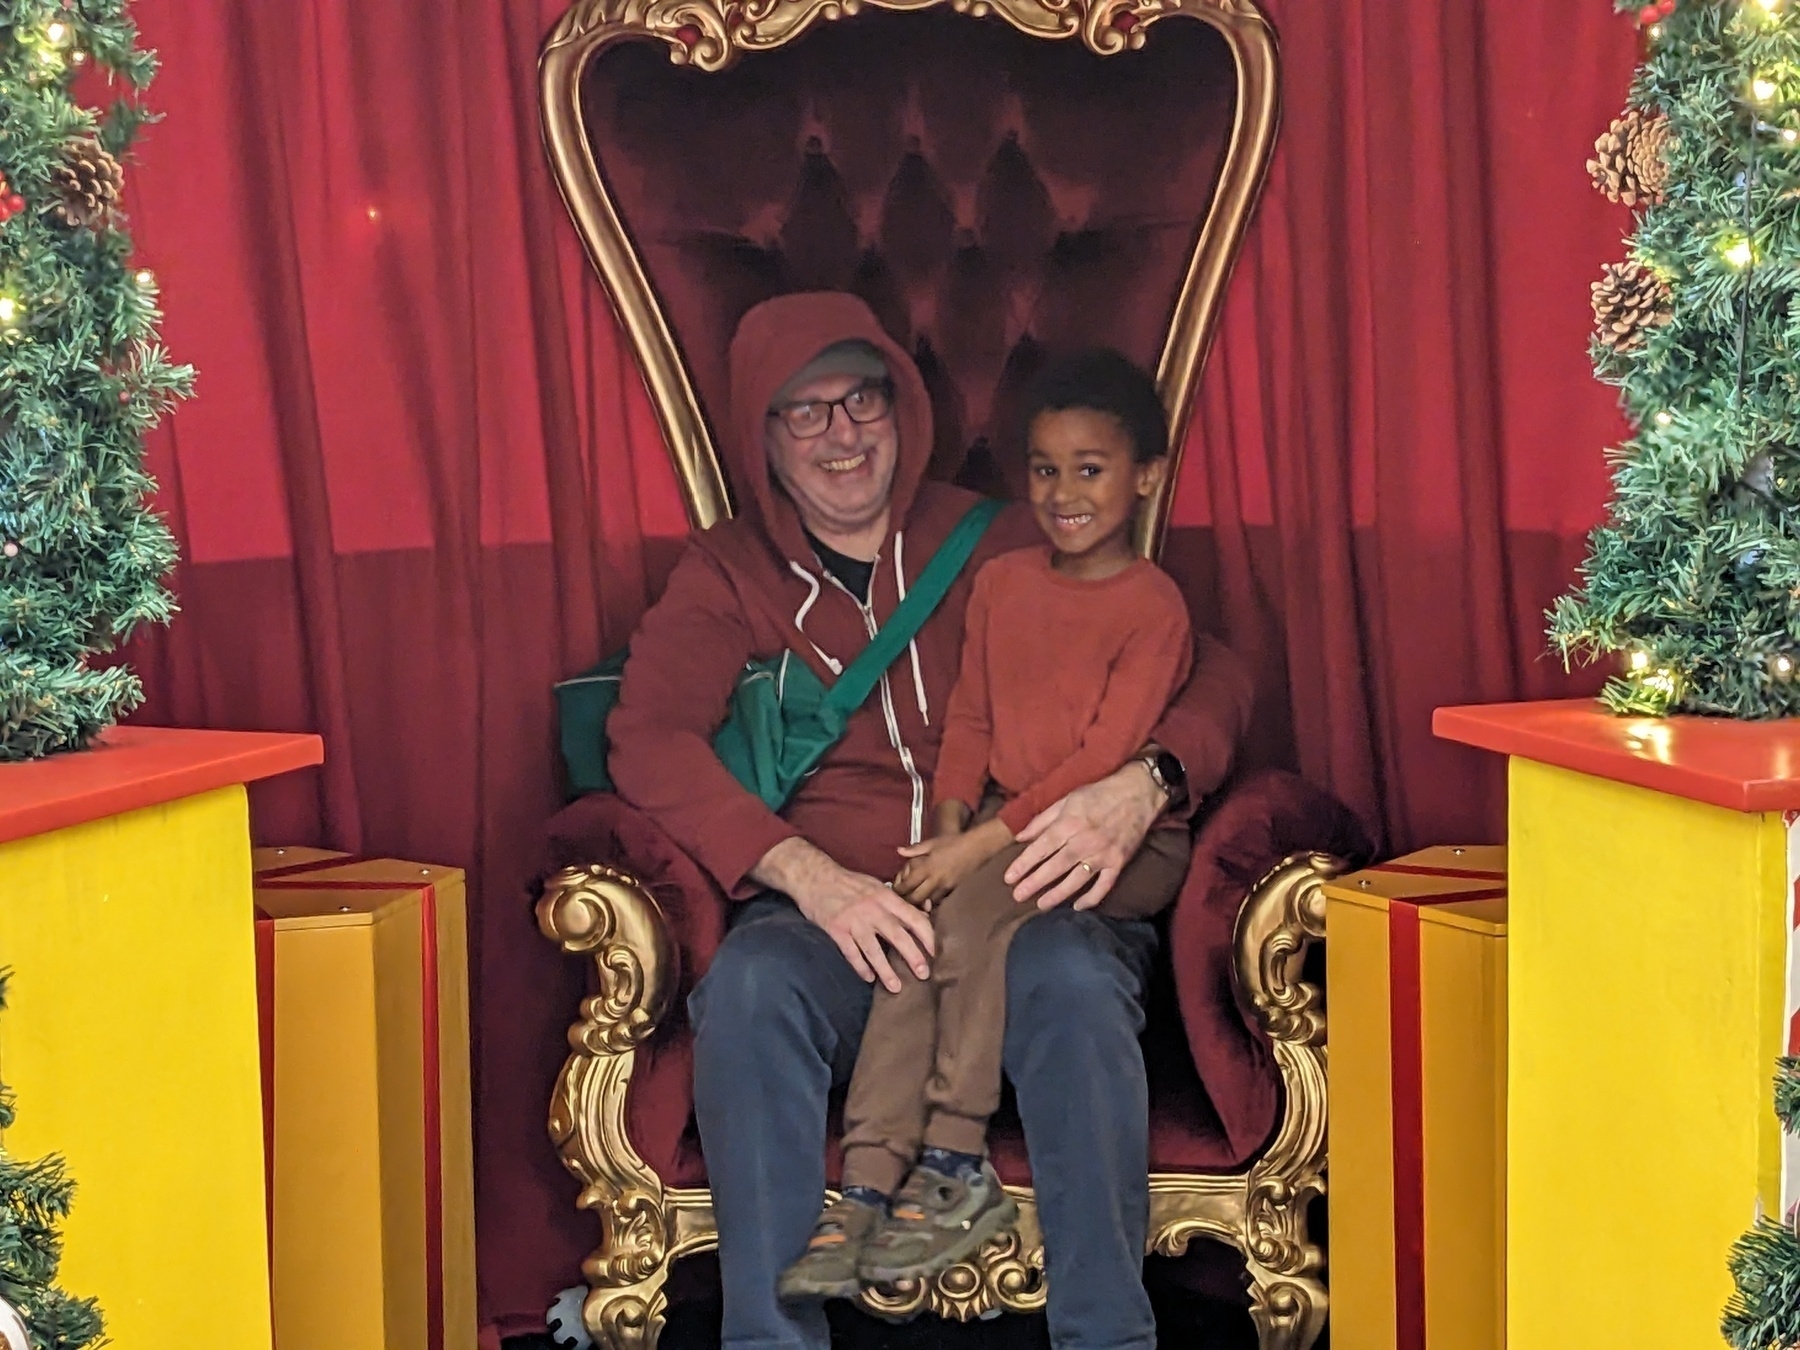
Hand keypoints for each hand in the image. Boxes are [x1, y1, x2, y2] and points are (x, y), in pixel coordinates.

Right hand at [752, 837, 934, 992]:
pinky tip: (868, 978)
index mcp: (886, 897)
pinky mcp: (836, 929)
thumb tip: (922, 916)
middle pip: (897, 935)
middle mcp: (872, 909)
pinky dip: (860, 966)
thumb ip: (896, 902)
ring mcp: (853, 920)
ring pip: (874, 950)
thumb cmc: (849, 882)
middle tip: (924, 974)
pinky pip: (851, 952)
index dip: (927, 936)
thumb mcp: (876, 886)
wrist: (814, 877)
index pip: (914, 918)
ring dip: (886, 970)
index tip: (935, 952)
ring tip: (896, 987)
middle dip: (913, 956)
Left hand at [895, 819, 1011, 906]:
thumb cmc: (952, 842)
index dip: (899, 890)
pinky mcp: (953, 889)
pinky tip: (929, 899)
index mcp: (927, 867)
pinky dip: (932, 900)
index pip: (908, 884)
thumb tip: (899, 851)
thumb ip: (914, 849)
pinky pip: (939, 899)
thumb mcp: (932, 843)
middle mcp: (934, 880)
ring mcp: (945, 886)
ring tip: (914, 901)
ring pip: (928, 901)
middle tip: (902, 900)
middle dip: (907, 901)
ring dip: (920, 902)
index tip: (893, 891)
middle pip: (916, 898)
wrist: (976, 847)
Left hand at [1004, 762, 1163, 910]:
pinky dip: (1092, 898)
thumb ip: (1042, 820)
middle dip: (1034, 883)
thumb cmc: (1099, 793)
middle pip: (1055, 866)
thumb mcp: (1067, 799)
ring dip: (1058, 895)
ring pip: (1077, 880)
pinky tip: (1078, 906)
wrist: (1138, 792)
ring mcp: (1103, 853)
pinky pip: (1104, 885)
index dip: (1023, 864)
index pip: (1041, 848)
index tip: (1009, 878)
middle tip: (1018, 896)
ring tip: (1041, 905)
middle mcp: (1084, 840)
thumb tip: (1020, 837)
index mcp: (1069, 823)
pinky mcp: (1119, 862)